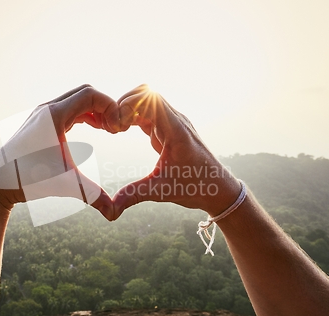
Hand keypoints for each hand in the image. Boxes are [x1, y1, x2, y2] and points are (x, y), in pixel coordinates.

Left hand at [0, 84, 116, 219]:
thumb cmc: (28, 180)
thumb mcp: (65, 185)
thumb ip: (92, 196)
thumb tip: (114, 214)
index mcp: (53, 116)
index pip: (90, 95)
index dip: (111, 107)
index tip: (118, 128)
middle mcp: (47, 109)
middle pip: (85, 92)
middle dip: (105, 106)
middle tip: (116, 128)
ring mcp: (42, 114)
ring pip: (77, 99)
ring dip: (96, 110)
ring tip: (108, 129)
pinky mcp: (41, 122)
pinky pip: (69, 108)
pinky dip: (86, 114)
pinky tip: (95, 129)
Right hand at [110, 85, 241, 219]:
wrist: (218, 188)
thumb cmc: (195, 187)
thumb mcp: (161, 191)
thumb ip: (134, 195)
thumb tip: (110, 209)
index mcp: (176, 131)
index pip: (150, 99)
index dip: (128, 106)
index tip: (117, 128)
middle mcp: (175, 121)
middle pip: (145, 92)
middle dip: (123, 104)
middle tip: (112, 127)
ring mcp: (173, 122)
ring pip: (146, 99)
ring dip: (127, 108)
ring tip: (115, 128)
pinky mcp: (169, 128)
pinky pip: (148, 111)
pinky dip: (133, 115)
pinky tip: (123, 130)